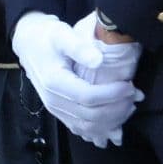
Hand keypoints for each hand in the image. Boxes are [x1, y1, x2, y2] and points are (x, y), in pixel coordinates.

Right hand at [13, 12, 143, 147]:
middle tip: (134, 96)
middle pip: (90, 116)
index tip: (130, 86)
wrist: (28, 43)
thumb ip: (79, 47)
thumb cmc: (46, 37)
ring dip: (112, 121)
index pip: (88, 97)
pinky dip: (100, 129)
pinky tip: (115, 121)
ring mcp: (55, 109)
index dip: (112, 95)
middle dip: (117, 109)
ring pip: (88, 127)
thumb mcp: (61, 34)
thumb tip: (99, 60)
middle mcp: (53, 100)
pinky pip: (81, 128)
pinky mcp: (60, 112)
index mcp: (54, 82)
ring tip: (128, 106)